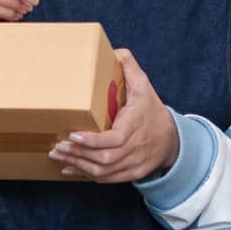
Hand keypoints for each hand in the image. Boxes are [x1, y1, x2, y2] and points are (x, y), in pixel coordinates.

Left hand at [49, 49, 178, 183]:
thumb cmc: (152, 111)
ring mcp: (132, 164)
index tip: (73, 134)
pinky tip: (68, 168)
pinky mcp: (129, 174)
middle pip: (104, 158)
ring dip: (78, 164)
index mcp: (135, 126)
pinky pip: (106, 178)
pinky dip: (85, 175)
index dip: (93, 140)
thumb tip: (115, 51)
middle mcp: (134, 148)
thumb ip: (130, 68)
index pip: (114, 139)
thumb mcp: (145, 87)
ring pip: (103, 171)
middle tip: (57, 145)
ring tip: (57, 154)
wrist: (172, 140)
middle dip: (78, 153)